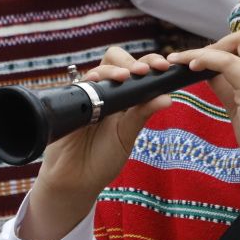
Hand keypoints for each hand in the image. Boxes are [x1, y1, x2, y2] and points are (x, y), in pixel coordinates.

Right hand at [21, 48, 179, 239]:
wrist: (74, 179)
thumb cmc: (103, 158)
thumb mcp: (126, 136)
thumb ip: (142, 114)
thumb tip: (168, 98)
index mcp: (126, 98)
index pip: (138, 71)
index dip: (150, 64)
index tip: (164, 67)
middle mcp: (108, 92)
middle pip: (117, 60)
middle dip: (132, 61)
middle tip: (142, 71)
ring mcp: (88, 95)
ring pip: (100, 69)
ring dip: (114, 69)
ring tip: (125, 77)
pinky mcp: (71, 102)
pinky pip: (79, 84)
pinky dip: (90, 79)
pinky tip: (97, 81)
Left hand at [171, 31, 239, 188]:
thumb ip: (228, 87)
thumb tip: (208, 74)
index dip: (223, 50)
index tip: (203, 65)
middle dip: (215, 44)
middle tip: (195, 63)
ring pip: (234, 43)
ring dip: (202, 50)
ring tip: (181, 61)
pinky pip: (225, 61)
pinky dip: (204, 59)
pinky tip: (190, 67)